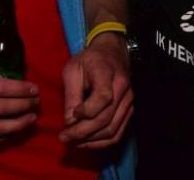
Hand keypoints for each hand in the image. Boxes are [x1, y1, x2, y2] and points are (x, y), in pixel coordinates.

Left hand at [59, 33, 132, 148]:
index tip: (70, 116)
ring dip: (91, 140)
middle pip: (106, 118)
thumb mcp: (73, 69)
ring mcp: (128, 100)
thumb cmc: (89, 59)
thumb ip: (71, 94)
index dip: (86, 111)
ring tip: (73, 141)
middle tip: (64, 137)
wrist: (112, 52)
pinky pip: (118, 133)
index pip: (103, 97)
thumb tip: (69, 121)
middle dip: (82, 132)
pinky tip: (87, 142)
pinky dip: (102, 142)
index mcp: (107, 72)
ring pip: (112, 129)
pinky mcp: (129, 109)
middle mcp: (122, 87)